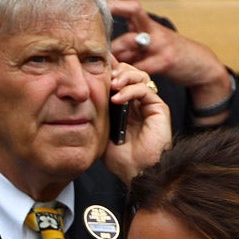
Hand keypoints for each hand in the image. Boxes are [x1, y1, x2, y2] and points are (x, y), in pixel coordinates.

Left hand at [101, 58, 170, 183]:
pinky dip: (130, 90)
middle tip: (104, 77)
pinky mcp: (158, 108)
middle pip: (130, 72)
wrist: (138, 172)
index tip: (93, 66)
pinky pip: (145, 89)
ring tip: (111, 85)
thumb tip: (80, 99)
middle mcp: (137, 102)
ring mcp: (148, 104)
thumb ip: (95, 115)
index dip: (108, 71)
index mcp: (123, 106)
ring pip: (139, 76)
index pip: (117, 80)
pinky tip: (117, 99)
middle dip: (116, 70)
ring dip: (124, 76)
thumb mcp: (100, 133)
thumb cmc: (120, 158)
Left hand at [104, 0, 232, 116]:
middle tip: (102, 4)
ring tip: (106, 69)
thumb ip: (127, 48)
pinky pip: (140, 66)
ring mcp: (160, 43)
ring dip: (116, 55)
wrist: (201, 66)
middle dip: (116, 7)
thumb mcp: (146, 49)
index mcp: (146, 25)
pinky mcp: (165, 60)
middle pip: (133, 11)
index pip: (131, 1)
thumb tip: (103, 51)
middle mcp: (153, 29)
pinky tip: (117, 82)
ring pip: (131, 41)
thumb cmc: (166, 57)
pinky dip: (127, 75)